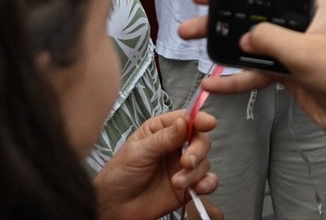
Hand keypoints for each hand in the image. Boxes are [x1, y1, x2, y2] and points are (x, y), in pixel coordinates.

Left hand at [92, 109, 217, 219]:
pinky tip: (199, 187)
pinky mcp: (189, 184)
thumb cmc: (119, 176)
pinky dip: (208, 183)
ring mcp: (184, 166)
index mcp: (162, 130)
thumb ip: (162, 139)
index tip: (208, 123)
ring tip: (177, 183)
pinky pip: (208, 180)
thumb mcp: (137, 153)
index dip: (199, 119)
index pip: (187, 119)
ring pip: (205, 161)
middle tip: (186, 163)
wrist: (114, 208)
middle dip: (197, 151)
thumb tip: (184, 122)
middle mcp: (177, 145)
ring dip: (195, 173)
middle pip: (201, 139)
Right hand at [179, 0, 325, 136]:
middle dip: (225, 6)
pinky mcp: (283, 70)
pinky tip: (211, 84)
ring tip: (189, 35)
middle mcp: (299, 22)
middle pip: (257, 10)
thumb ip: (270, 39)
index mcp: (312, 6)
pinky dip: (233, 77)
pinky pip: (252, 70)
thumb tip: (243, 37)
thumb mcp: (304, 50)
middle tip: (197, 1)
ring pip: (249, 40)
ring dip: (221, 40)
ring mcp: (289, 47)